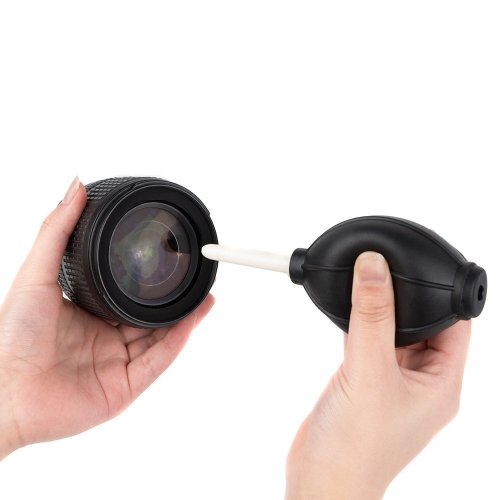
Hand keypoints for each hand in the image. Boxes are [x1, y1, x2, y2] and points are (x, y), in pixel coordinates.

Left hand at [0, 178, 214, 459]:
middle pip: (149, 316)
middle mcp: (104, 337)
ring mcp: (116, 363)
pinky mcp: (125, 387)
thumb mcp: (36, 273)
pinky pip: (157, 362)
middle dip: (173, 299)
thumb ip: (57, 229)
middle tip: (194, 278)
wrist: (4, 392)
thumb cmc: (11, 336)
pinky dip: (177, 341)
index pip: (126, 295)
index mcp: (86, 314)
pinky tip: (192, 320)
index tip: (166, 259)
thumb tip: (76, 186)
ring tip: (205, 296)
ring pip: (159, 337)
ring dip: (184, 318)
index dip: (148, 280)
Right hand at [285, 251, 469, 499]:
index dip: (440, 293)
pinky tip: (346, 313)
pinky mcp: (365, 381)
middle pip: (423, 324)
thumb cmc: (355, 447)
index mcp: (441, 383)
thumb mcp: (369, 371)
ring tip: (363, 289)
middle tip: (384, 269)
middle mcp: (421, 381)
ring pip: (392, 332)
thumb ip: (372, 316)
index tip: (418, 265)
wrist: (321, 479)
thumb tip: (374, 267)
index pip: (455, 324)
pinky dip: (359, 324)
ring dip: (379, 311)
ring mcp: (392, 381)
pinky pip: (368, 342)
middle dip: (405, 297)